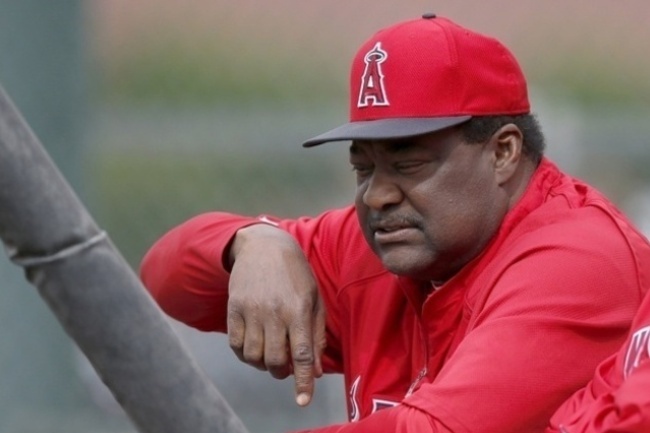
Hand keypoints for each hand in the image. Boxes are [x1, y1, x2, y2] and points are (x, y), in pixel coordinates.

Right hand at [227, 223, 325, 406]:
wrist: (263, 245)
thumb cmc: (296, 274)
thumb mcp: (314, 299)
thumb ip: (316, 335)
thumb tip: (315, 371)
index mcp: (298, 309)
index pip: (301, 354)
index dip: (302, 381)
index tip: (303, 401)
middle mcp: (274, 311)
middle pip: (274, 360)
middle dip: (281, 372)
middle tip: (285, 367)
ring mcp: (251, 310)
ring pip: (253, 356)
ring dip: (263, 364)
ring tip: (270, 354)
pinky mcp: (234, 308)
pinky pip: (235, 344)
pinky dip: (245, 354)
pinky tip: (254, 345)